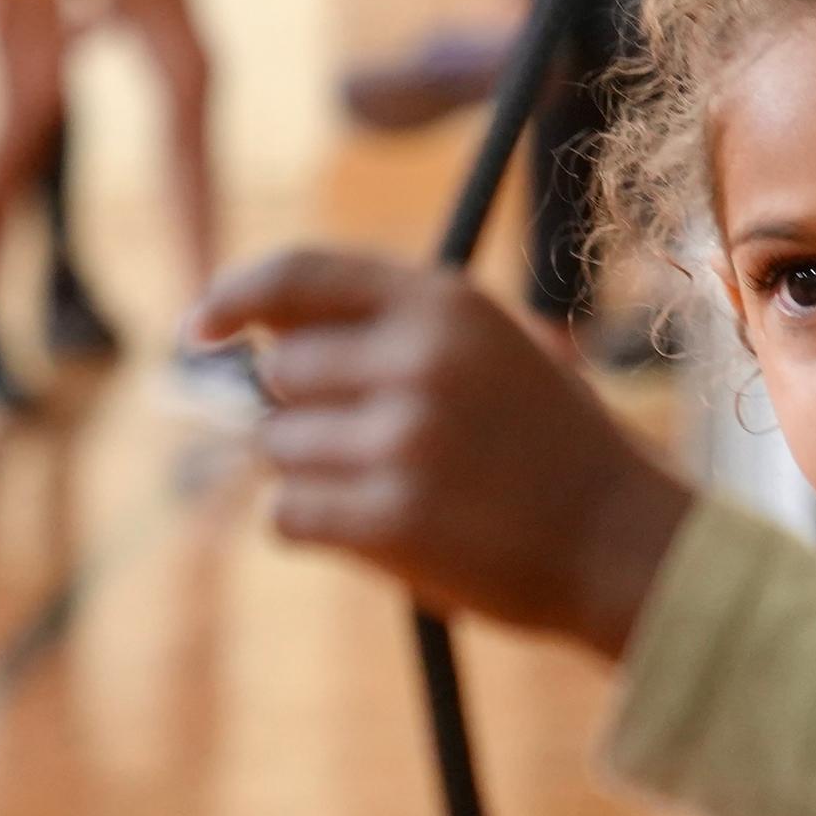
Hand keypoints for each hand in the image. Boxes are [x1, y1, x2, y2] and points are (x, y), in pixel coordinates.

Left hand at [198, 247, 692, 649]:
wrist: (619, 542)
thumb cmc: (548, 447)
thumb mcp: (491, 351)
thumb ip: (391, 332)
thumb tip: (258, 341)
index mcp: (446, 303)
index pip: (302, 274)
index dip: (234, 295)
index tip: (195, 329)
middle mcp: (420, 358)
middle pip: (279, 374)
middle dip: (302, 414)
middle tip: (367, 446)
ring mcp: (404, 438)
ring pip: (278, 452)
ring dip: (313, 477)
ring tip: (394, 491)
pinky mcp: (390, 518)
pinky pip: (289, 516)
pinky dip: (316, 530)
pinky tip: (383, 532)